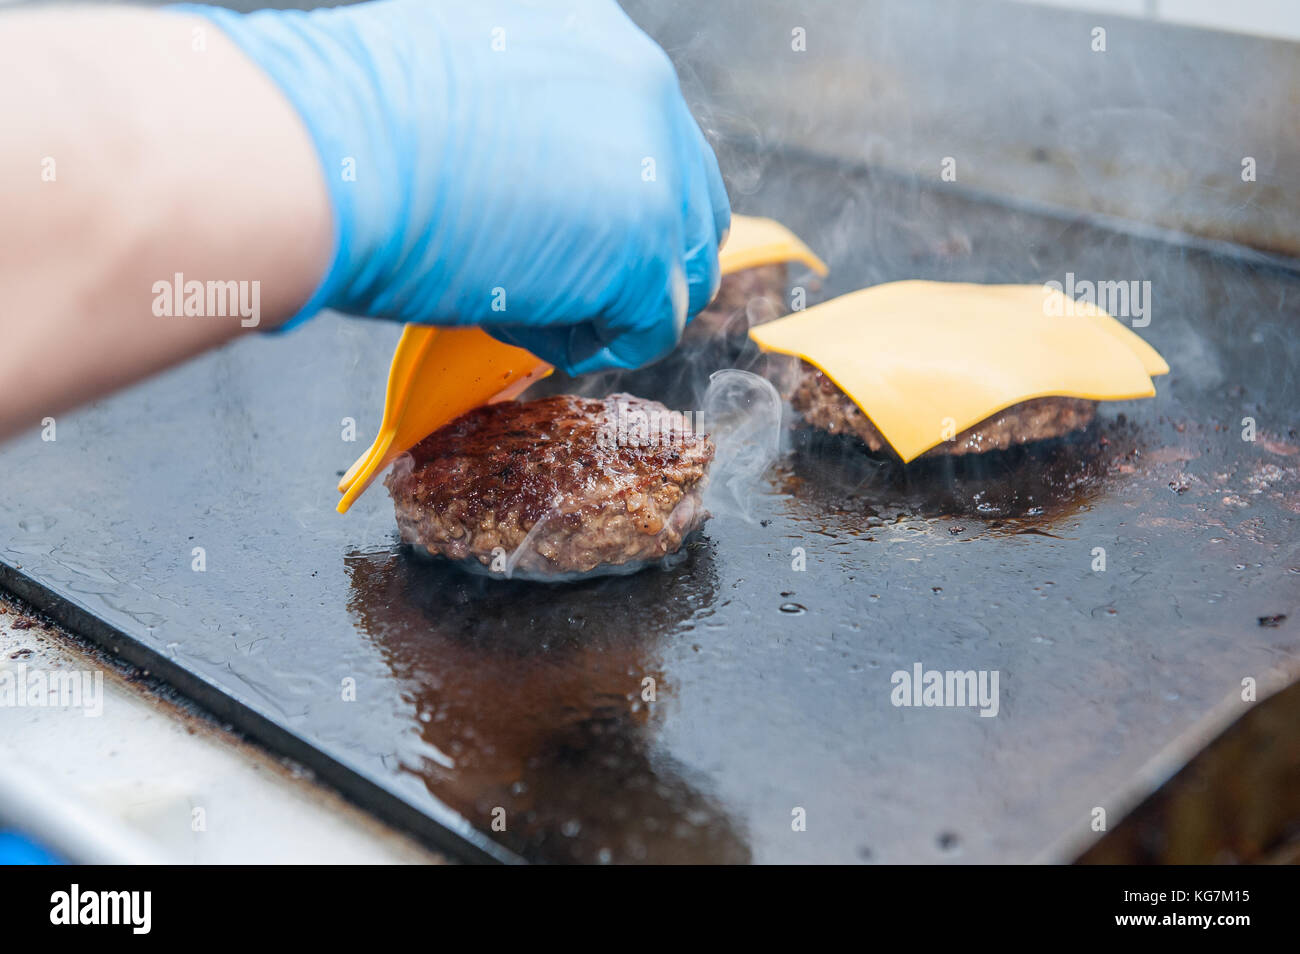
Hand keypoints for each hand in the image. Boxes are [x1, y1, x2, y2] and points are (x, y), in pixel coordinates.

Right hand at [178, 0, 729, 374]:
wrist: (328, 153)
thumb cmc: (354, 123)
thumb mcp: (455, 86)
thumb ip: (520, 120)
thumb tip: (528, 179)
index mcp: (593, 33)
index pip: (646, 134)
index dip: (613, 199)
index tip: (572, 236)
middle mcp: (641, 82)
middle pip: (687, 198)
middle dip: (636, 257)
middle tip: (572, 290)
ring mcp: (654, 167)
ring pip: (680, 265)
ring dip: (616, 303)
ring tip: (541, 313)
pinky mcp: (646, 247)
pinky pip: (655, 322)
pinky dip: (605, 342)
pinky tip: (541, 331)